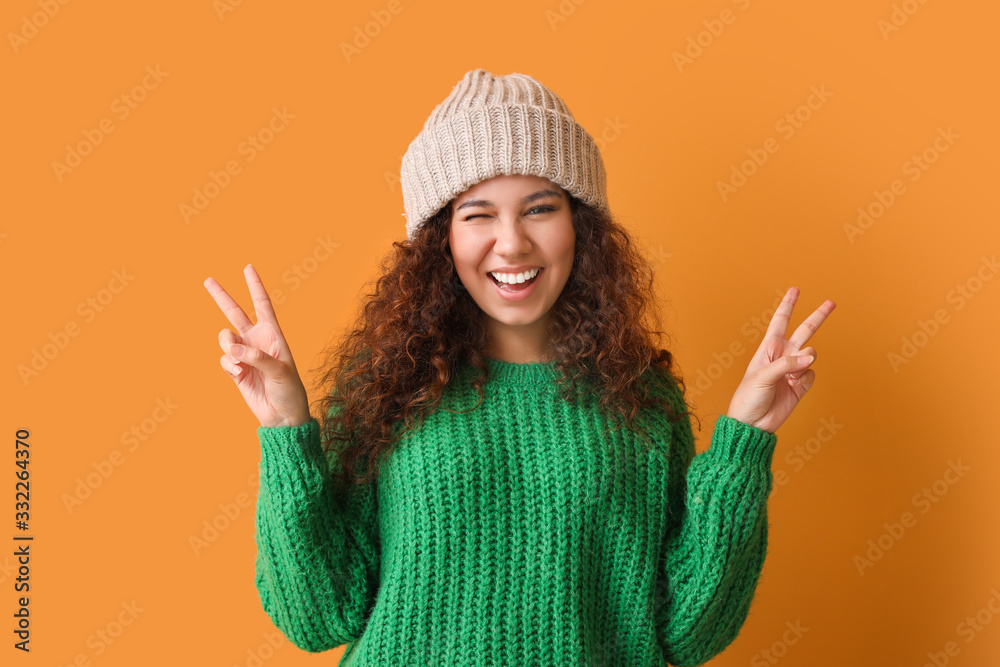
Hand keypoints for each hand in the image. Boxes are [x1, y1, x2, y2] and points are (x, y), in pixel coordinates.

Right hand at [204, 264, 311, 428]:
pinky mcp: (235, 370)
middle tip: (207, 280)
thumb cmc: (289, 390)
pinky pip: (224, 360)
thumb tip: (232, 349)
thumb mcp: (279, 371)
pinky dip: (229, 366)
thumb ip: (256, 357)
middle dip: (221, 296)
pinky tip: (240, 376)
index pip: (262, 305)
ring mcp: (244, 354)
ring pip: (225, 339)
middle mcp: (256, 340)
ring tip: (240, 365)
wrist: (282, 416)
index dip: (255, 286)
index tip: (248, 267)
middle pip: (235, 313)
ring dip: (228, 348)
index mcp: (273, 334)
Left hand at [726, 287, 835, 433]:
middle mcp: (783, 355)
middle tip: (831, 303)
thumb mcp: (762, 376)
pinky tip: (794, 386)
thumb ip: (788, 364)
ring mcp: (794, 370)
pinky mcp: (801, 384)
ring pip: (811, 354)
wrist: (753, 423)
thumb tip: (811, 358)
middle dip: (817, 316)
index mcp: (768, 348)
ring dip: (805, 361)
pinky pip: (812, 374)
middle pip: (804, 331)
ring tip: (791, 376)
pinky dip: (806, 378)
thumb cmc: (748, 397)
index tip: (796, 289)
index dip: (788, 305)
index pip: (780, 321)